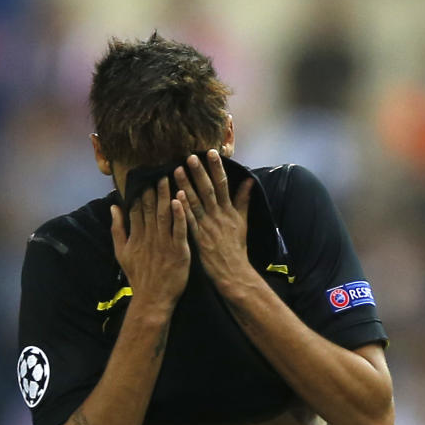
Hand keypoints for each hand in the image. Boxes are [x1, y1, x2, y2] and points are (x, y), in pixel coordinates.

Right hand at [110, 176, 189, 309]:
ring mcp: (164, 244)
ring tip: (170, 175)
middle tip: (159, 168)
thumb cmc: (139, 277)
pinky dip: (179, 214)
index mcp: (136, 236)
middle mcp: (149, 237)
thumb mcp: (122, 254)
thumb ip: (117, 229)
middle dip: (154, 187)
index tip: (143, 174)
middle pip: (151, 208)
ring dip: (167, 194)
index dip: (140, 191)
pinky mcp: (178, 251)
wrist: (152, 299)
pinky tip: (181, 199)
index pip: (137, 209)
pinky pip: (179, 230)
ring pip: (165, 214)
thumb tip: (114, 208)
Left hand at [176, 151, 253, 294]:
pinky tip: (175, 197)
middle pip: (208, 189)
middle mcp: (218, 216)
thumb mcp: (243, 222)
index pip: (223, 184)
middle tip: (190, 156)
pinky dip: (183, 209)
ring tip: (177, 170)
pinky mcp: (198, 239)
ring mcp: (208, 227)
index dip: (216, 167)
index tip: (210, 152)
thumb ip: (243, 200)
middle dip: (199, 172)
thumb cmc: (237, 248)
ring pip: (196, 202)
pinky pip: (190, 221)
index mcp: (229, 210)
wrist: (233, 272)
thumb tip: (248, 181)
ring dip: (187, 186)